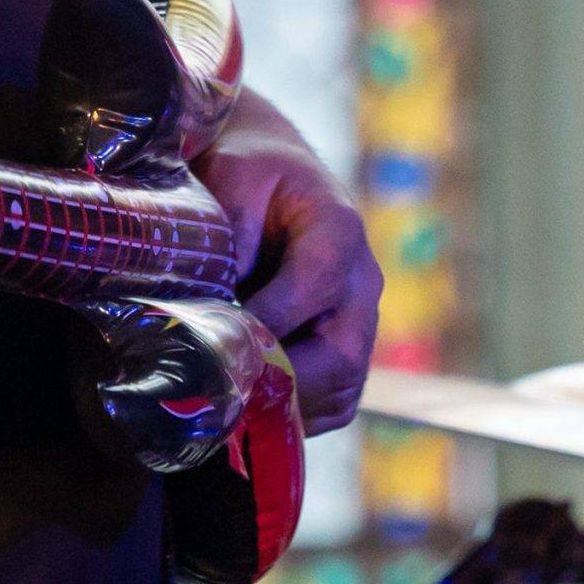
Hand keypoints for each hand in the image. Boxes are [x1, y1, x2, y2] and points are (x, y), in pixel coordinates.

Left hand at [196, 87, 382, 433]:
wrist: (273, 169)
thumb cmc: (248, 169)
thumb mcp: (232, 176)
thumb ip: (232, 232)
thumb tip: (221, 300)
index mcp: (339, 228)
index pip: (315, 285)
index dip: (271, 318)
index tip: (223, 337)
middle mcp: (361, 282)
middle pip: (340, 353)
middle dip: (283, 378)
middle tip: (225, 388)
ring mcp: (359, 321)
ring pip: (342, 386)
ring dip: (287, 405)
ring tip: (229, 409)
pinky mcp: (346, 349)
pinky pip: (335, 400)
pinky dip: (296, 414)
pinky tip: (247, 410)